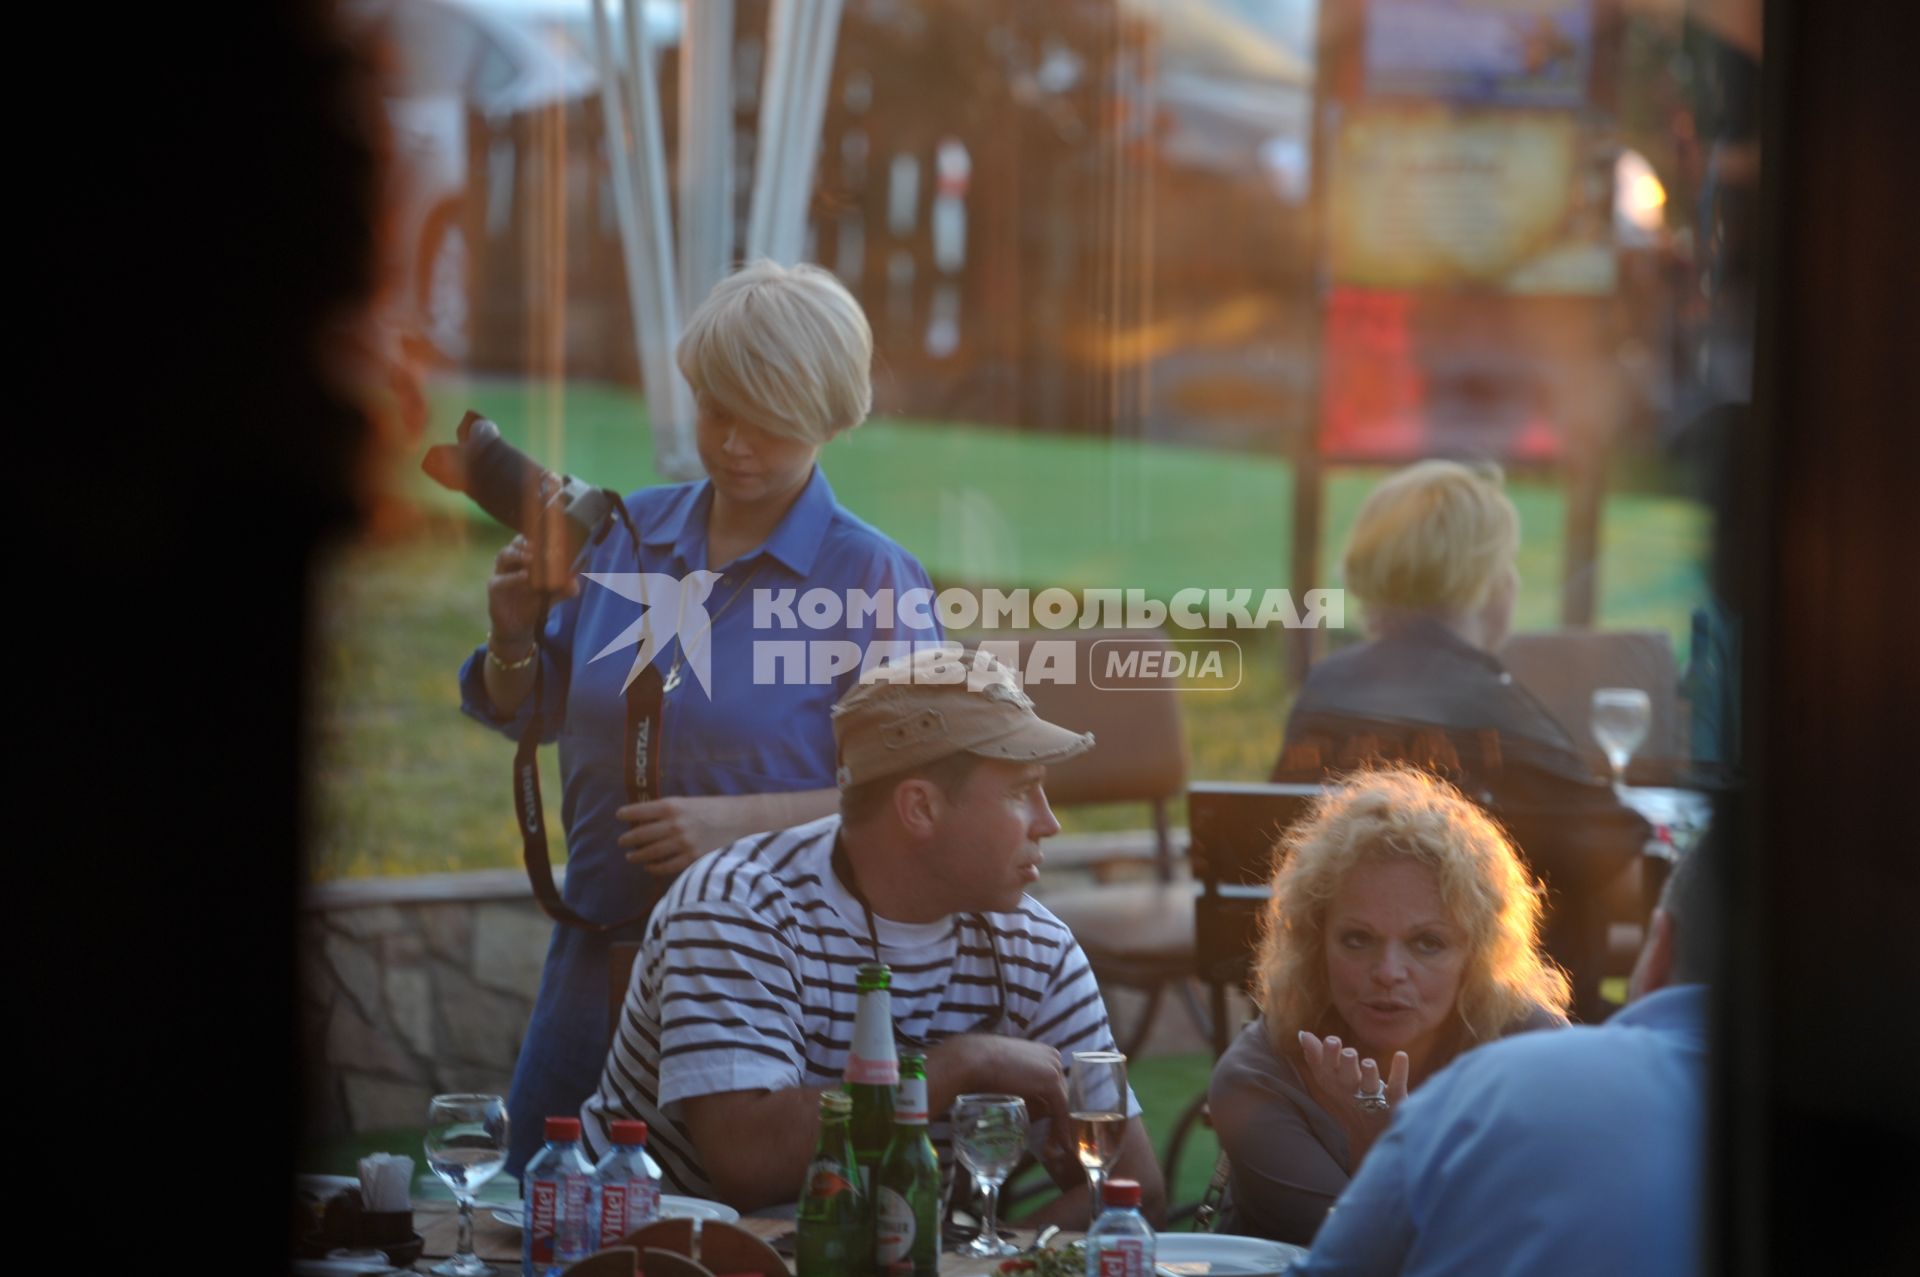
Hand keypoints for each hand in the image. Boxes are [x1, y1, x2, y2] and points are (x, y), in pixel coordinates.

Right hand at [487, 534, 579, 644]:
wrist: (519, 627)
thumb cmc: (535, 604)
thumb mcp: (553, 595)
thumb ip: (565, 589)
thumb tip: (574, 582)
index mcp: (525, 559)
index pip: (529, 540)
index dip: (537, 536)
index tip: (550, 538)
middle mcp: (512, 562)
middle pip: (515, 543)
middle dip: (527, 542)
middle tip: (540, 546)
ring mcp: (501, 573)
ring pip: (504, 555)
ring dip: (518, 555)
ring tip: (532, 559)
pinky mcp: (494, 587)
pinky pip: (501, 579)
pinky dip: (513, 577)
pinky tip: (525, 577)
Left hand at [618, 795, 751, 875]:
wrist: (744, 821)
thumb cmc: (717, 809)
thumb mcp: (691, 802)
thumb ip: (670, 811)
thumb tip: (646, 819)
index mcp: (673, 805)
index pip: (640, 811)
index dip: (626, 814)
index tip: (619, 816)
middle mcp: (674, 824)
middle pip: (641, 834)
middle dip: (628, 839)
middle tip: (622, 842)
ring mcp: (682, 843)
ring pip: (650, 853)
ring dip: (637, 855)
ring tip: (630, 856)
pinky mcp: (692, 859)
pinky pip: (665, 867)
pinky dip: (653, 868)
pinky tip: (649, 867)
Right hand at [926, 1035, 1071, 1160]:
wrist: (973, 1060)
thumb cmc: (981, 1065)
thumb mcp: (1006, 1075)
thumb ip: (1020, 1086)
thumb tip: (1026, 1108)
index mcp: (1042, 1052)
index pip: (1052, 1083)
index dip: (1050, 1104)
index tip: (1048, 1123)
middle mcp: (1052, 1056)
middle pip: (1059, 1092)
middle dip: (1056, 1115)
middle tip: (1052, 1137)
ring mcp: (1053, 1067)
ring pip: (1061, 1102)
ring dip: (1058, 1124)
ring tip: (1054, 1145)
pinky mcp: (1051, 1081)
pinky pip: (1061, 1110)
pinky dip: (1061, 1128)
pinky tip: (1061, 1144)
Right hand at [1297, 1031, 1409, 1157]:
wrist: (1373, 1133)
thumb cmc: (1349, 1097)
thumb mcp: (1331, 1079)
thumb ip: (1317, 1056)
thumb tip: (1302, 1033)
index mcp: (1335, 1084)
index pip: (1325, 1070)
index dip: (1328, 1056)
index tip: (1332, 1040)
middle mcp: (1351, 1091)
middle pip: (1346, 1078)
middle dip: (1347, 1064)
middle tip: (1349, 1053)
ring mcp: (1373, 1097)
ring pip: (1369, 1085)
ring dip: (1369, 1074)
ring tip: (1368, 1063)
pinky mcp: (1395, 1100)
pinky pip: (1396, 1086)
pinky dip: (1399, 1071)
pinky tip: (1400, 1055)